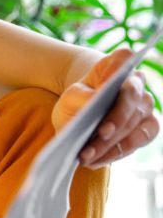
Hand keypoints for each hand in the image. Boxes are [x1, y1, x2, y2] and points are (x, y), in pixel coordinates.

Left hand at [51, 48, 158, 168]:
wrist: (81, 115)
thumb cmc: (76, 101)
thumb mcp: (70, 98)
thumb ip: (81, 97)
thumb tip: (95, 100)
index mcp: (115, 66)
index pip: (124, 57)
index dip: (118, 67)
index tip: (105, 82)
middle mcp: (136, 83)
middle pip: (131, 99)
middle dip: (115, 120)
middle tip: (98, 135)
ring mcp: (145, 106)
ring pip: (135, 124)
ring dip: (111, 143)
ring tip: (86, 155)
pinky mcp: (147, 128)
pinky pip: (137, 141)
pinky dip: (115, 152)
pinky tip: (95, 160)